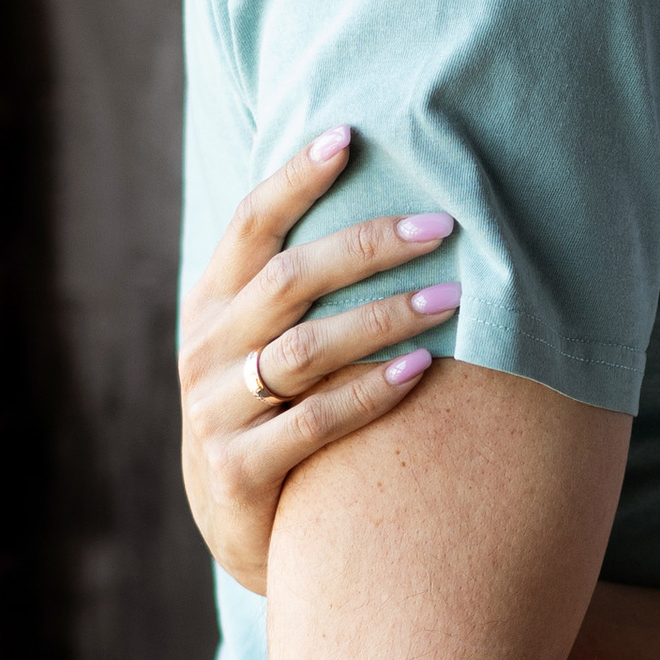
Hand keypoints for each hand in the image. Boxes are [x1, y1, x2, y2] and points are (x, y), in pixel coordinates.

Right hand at [178, 127, 458, 592]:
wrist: (236, 524)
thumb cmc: (275, 409)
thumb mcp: (267, 342)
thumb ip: (304, 286)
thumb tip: (392, 200)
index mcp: (212, 303)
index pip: (248, 224)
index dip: (294, 178)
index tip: (350, 136)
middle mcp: (207, 348)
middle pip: (287, 278)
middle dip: (367, 245)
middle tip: (441, 226)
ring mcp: (216, 411)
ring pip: (305, 348)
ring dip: (383, 316)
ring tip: (453, 298)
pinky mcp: (239, 470)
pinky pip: (315, 421)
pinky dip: (372, 393)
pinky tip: (423, 368)